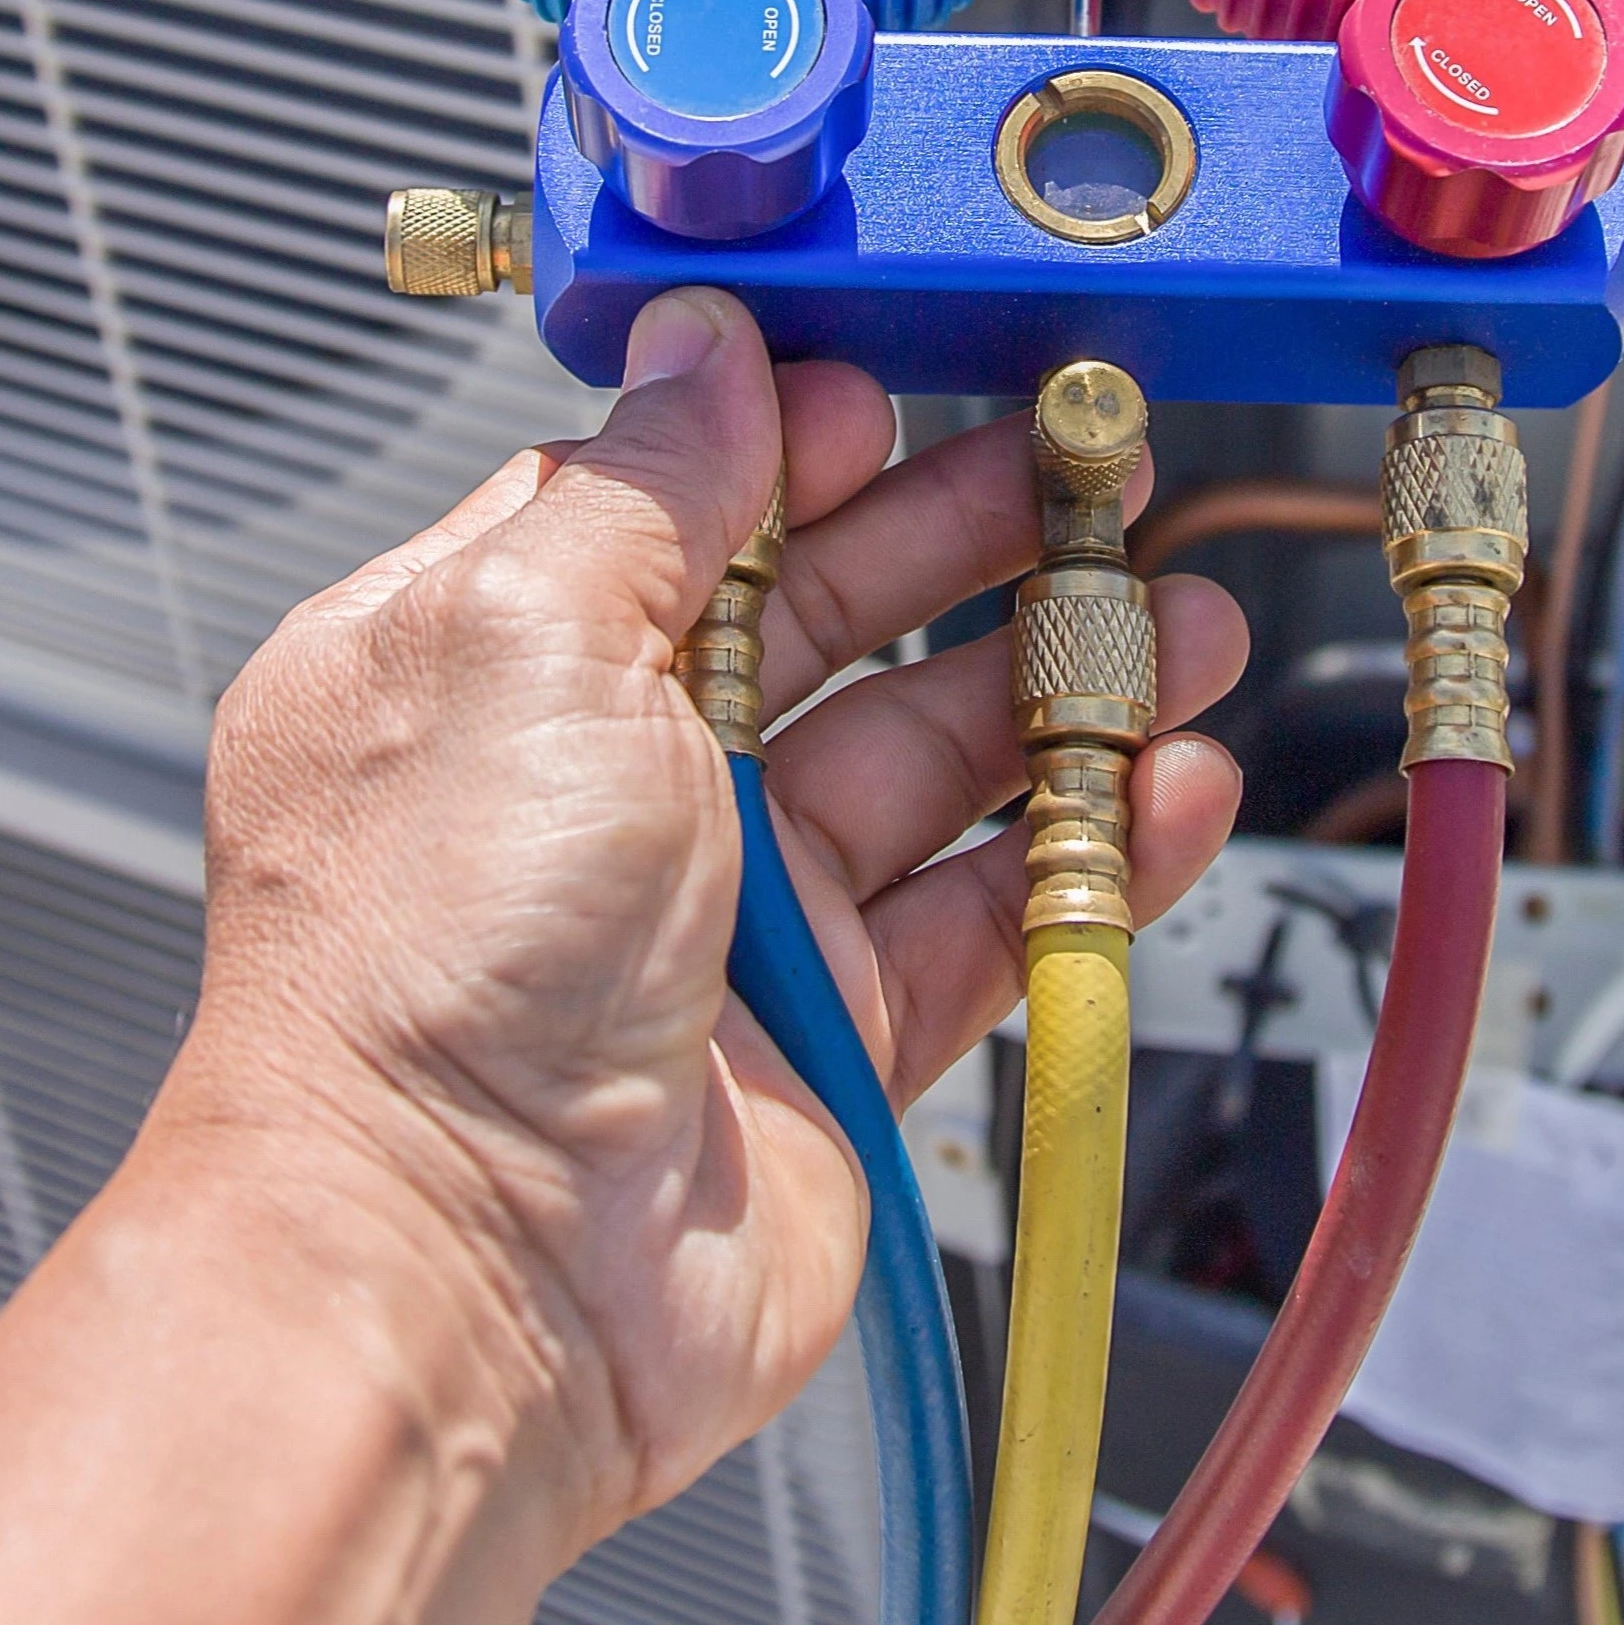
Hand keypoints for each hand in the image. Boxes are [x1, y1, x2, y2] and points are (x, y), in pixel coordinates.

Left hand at [155, 288, 1247, 1554]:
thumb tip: (705, 339)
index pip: (672, 499)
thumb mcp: (523, 639)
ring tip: (1190, 618)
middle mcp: (606, 780)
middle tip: (1099, 469)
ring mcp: (728, 915)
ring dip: (1068, 681)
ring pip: (933, 758)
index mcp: (492, 662)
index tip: (920, 379)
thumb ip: (645, 483)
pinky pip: (993, 914)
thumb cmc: (433, 967)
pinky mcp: (835, 1037)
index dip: (801, 435)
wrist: (462, 1285)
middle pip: (828, 611)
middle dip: (970, 533)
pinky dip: (1098, 847)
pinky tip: (1179, 781)